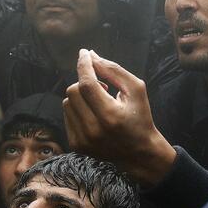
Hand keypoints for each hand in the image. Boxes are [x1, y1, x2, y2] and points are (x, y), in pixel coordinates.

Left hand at [63, 49, 175, 187]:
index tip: (85, 53)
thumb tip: (91, 55)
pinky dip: (77, 109)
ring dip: (80, 96)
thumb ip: (114, 70)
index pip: (87, 84)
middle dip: (85, 82)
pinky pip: (67, 115)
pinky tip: (92, 114)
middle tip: (102, 87)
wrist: (139, 154)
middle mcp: (93, 130)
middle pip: (73, 91)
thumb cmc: (140, 119)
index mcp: (110, 115)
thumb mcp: (136, 90)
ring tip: (98, 103)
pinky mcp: (76, 145)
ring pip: (67, 102)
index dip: (84, 65)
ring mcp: (83, 139)